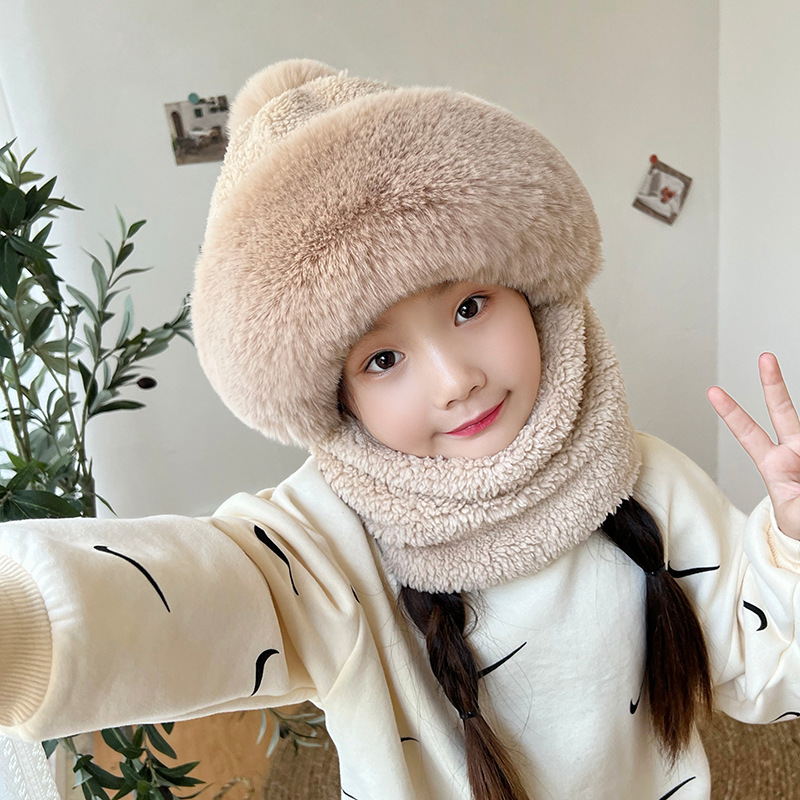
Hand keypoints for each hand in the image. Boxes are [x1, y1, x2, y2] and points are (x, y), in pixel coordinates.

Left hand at [707, 353, 799, 539]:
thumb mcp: (794, 514)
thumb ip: (798, 498)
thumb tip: (799, 474)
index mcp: (773, 465)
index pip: (748, 433)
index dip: (731, 413)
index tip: (712, 391)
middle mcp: (793, 451)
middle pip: (783, 411)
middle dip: (772, 383)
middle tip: (764, 357)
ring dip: (797, 421)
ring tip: (798, 477)